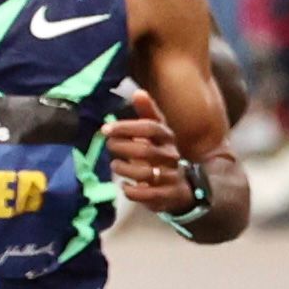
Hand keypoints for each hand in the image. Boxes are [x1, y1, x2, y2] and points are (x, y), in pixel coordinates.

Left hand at [103, 88, 195, 217]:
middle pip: (145, 150)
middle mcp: (171, 155)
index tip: (106, 129)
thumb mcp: (157, 134)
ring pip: (145, 173)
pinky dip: (132, 191)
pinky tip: (124, 186)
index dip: (127, 127)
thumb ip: (147, 114)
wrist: (182, 187)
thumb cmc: (161, 155)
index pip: (150, 127)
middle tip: (109, 145)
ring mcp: (171, 176)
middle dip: (122, 147)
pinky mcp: (167, 195)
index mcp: (168, 137)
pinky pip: (147, 195)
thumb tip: (138, 92)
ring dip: (124, 169)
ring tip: (115, 165)